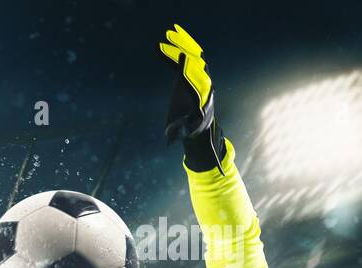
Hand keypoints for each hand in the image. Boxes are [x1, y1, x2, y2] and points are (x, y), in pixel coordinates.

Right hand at [159, 24, 224, 172]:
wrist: (199, 127)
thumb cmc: (188, 131)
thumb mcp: (182, 134)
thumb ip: (176, 133)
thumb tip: (170, 138)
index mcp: (200, 95)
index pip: (194, 78)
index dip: (187, 68)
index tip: (181, 57)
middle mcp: (202, 83)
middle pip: (195, 62)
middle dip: (183, 50)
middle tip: (170, 39)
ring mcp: (197, 79)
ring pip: (192, 58)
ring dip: (180, 46)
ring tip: (167, 37)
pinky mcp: (191, 77)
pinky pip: (183, 63)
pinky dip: (171, 56)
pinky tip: (159, 49)